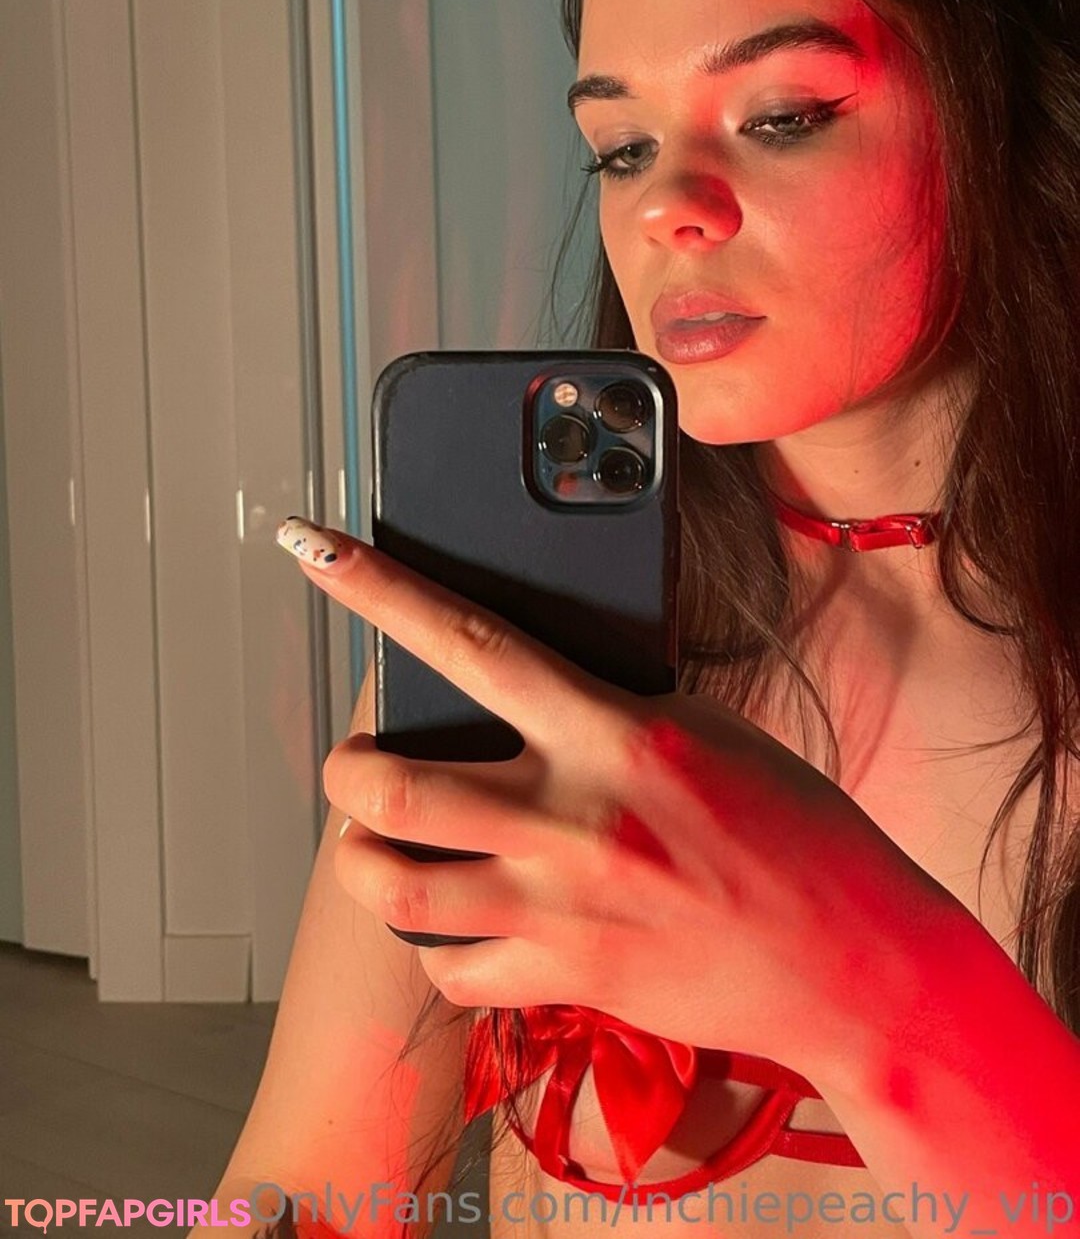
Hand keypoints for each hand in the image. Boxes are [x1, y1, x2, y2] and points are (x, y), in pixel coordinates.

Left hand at [277, 515, 957, 1086]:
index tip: (316, 548)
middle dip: (344, 769)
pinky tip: (455, 925)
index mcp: (616, 732)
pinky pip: (451, 969)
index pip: (471, 642)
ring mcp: (565, 907)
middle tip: (353, 765)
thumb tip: (523, 693)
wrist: (855, 961)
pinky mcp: (569, 979)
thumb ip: (609, 714)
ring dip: (361, 858)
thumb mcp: (706, 735)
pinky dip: (434, 946)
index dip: (379, 588)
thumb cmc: (797, 834)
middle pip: (395, 782)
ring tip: (374, 844)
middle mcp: (576, 818)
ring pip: (396, 884)